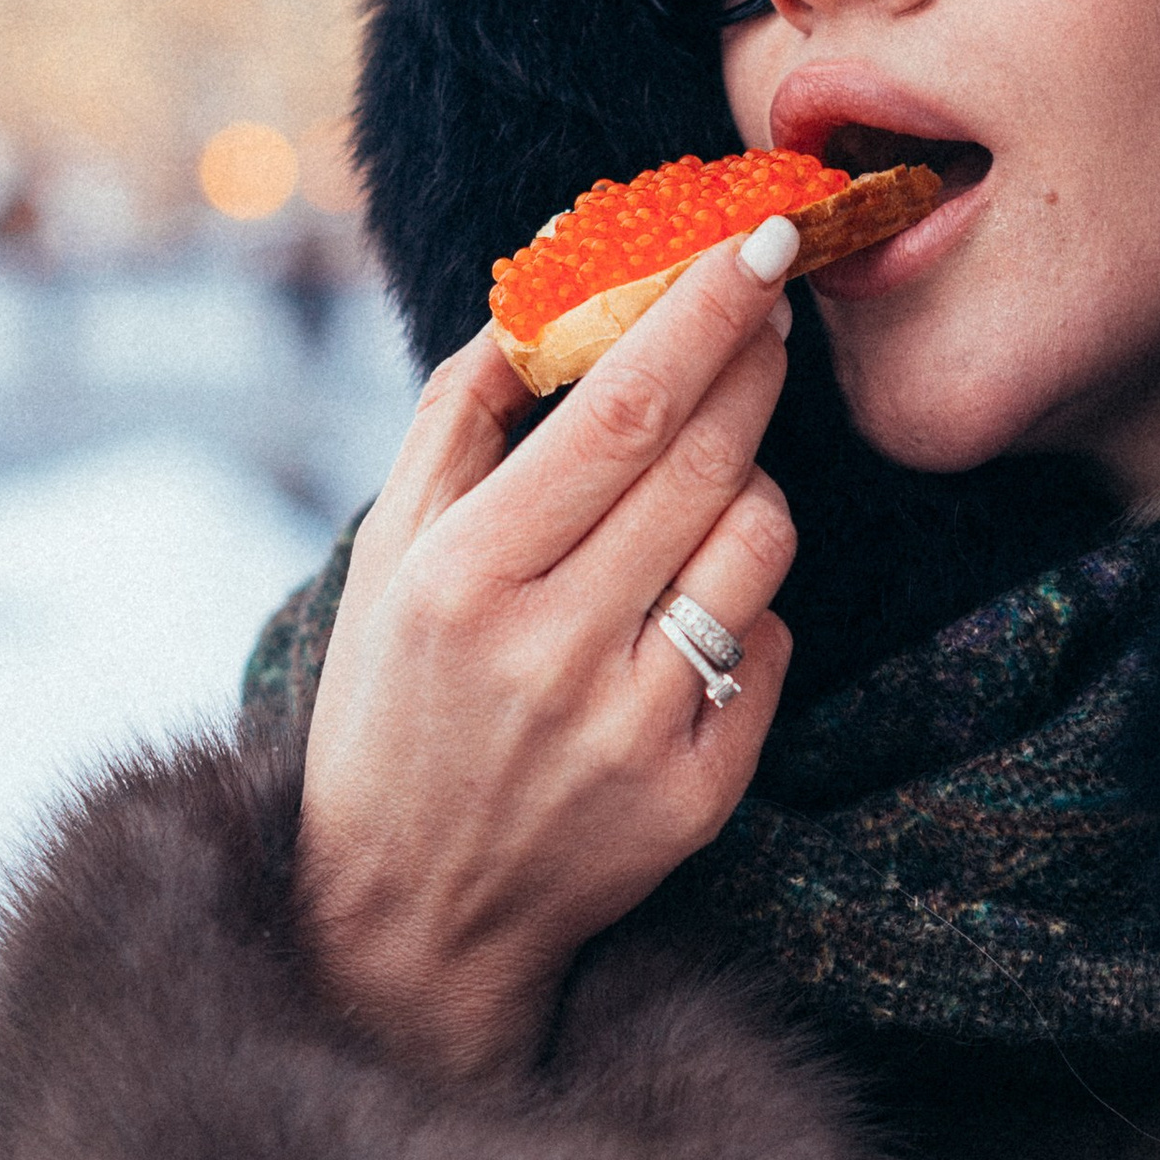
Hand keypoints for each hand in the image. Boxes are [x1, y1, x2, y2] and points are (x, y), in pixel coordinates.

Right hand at [297, 224, 802, 1079]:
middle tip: (769, 305)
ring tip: (697, 495)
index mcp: (463, 578)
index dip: (703, 316)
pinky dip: (745, 612)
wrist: (409, 917)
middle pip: (708, 462)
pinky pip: (774, 649)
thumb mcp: (385, 558)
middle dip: (755, 365)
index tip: (758, 242)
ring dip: (749, 490)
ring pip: (760, 546)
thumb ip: (457, 419)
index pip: (621, 412)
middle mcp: (552, 653)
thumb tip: (544, 296)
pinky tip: (686, 622)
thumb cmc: (393, 711)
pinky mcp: (698, 797)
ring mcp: (634, 730)